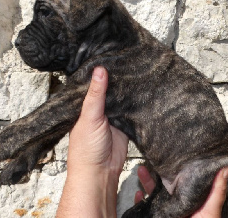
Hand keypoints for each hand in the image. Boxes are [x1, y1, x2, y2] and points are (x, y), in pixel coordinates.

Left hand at [56, 67, 128, 217]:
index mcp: (85, 106)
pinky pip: (131, 111)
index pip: (92, 84)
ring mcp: (112, 117)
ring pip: (120, 99)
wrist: (100, 173)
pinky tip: (142, 91)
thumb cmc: (86, 149)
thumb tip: (99, 71)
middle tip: (127, 60)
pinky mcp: (124, 125)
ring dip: (126, 90)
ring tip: (136, 71)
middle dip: (116, 79)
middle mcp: (98, 110)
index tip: (109, 55)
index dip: (100, 72)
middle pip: (108, 90)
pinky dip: (135, 103)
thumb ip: (95, 95)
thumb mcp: (89, 118)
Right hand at [134, 166, 227, 217]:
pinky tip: (138, 194)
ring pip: (152, 194)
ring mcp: (165, 212)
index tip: (170, 156)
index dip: (174, 169)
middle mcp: (175, 204)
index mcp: (189, 199)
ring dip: (146, 182)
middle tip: (149, 162)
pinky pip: (144, 209)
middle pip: (163, 186)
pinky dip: (140, 202)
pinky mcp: (156, 216)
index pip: (180, 181)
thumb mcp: (212, 210)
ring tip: (141, 170)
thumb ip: (217, 191)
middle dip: (155, 174)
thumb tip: (226, 167)